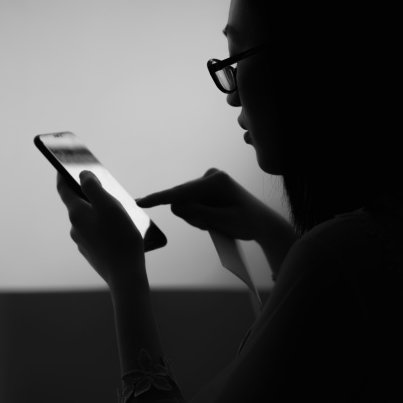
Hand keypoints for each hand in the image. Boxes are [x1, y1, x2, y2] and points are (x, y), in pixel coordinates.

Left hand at [56, 171, 144, 285]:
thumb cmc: (120, 238)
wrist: (125, 275)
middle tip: (103, 186)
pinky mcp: (92, 253)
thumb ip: (93, 187)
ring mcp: (83, 242)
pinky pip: (96, 233)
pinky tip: (119, 230)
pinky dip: (103, 227)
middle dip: (88, 194)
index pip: (63, 189)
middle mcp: (75, 227)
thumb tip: (83, 175)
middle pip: (78, 204)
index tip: (62, 165)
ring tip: (119, 211)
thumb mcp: (108, 205)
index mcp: (76, 213)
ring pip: (88, 220)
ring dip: (99, 212)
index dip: (62, 174)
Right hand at [137, 168, 279, 241]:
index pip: (181, 192)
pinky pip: (190, 205)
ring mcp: (206, 181)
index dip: (159, 199)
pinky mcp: (204, 189)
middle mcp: (209, 176)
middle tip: (213, 226)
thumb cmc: (247, 222)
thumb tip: (176, 207)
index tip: (140, 202)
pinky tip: (212, 219)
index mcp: (216, 181)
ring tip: (216, 223)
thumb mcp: (225, 222)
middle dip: (191, 216)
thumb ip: (200, 214)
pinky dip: (197, 216)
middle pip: (182, 200)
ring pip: (184, 205)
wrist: (261, 222)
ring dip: (195, 218)